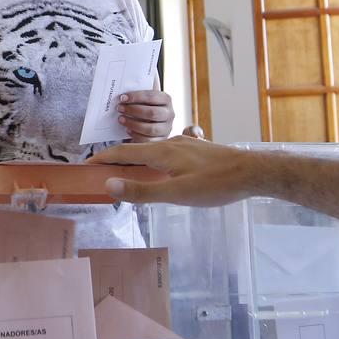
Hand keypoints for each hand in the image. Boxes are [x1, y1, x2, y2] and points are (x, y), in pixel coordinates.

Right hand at [86, 135, 266, 206]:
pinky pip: (166, 154)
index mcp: (161, 152)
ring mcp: (185, 146)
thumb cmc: (216, 185)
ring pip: (151, 152)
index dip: (101, 160)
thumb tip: (109, 185)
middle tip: (100, 173)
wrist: (254, 172)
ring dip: (134, 161)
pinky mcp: (196, 151)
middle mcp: (170, 144)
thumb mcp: (176, 194)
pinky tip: (160, 171)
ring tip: (126, 173)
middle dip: (115, 161)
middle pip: (134, 151)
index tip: (84, 167)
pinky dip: (152, 162)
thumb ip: (142, 191)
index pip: (121, 153)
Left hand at [117, 90, 173, 141]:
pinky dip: (136, 135)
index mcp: (166, 100)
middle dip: (133, 110)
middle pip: (152, 113)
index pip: (152, 96)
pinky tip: (128, 130)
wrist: (151, 124)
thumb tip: (124, 95)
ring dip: (133, 124)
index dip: (136, 97)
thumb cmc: (145, 108)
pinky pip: (148, 140)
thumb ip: (138, 96)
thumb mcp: (145, 100)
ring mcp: (166, 128)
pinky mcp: (161, 140)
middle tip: (120, 108)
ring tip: (121, 119)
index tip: (122, 98)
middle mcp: (169, 114)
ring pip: (150, 129)